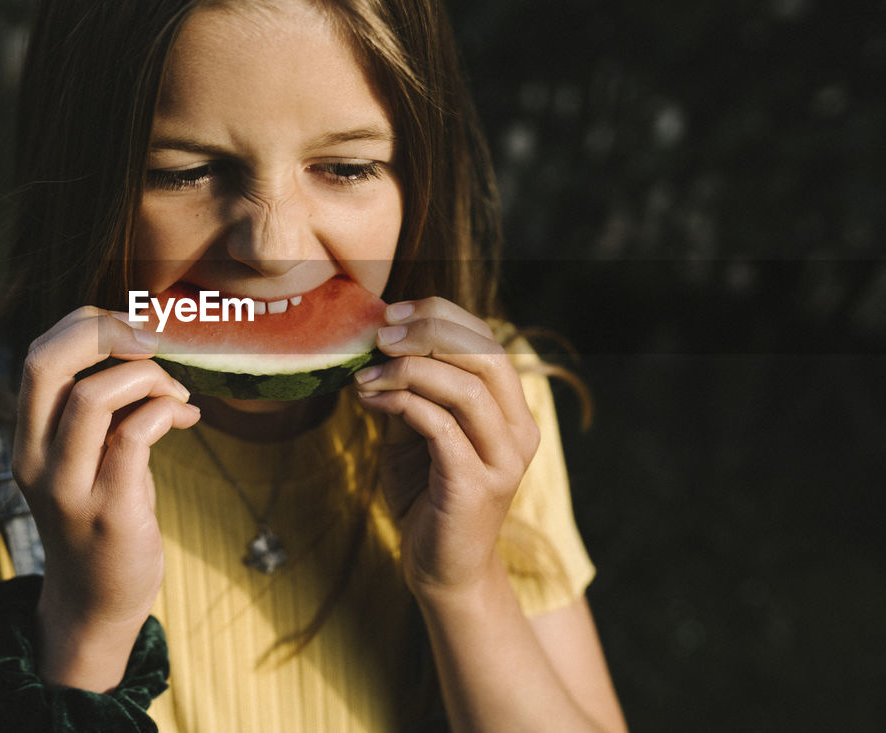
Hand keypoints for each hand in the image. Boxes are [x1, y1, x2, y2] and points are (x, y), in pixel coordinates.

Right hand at [11, 307, 199, 687]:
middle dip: (105, 332)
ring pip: (95, 397)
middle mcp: (36, 461)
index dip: (85, 325)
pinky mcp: (110, 511)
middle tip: (153, 341)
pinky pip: (134, 436)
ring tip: (177, 395)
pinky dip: (164, 412)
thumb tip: (142, 348)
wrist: (97, 604)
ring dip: (148, 378)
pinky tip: (184, 418)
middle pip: (48, 363)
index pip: (38, 356)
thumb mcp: (87, 458)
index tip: (131, 328)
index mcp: (28, 439)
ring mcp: (70, 488)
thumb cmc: (101, 518)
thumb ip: (100, 410)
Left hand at [352, 298, 539, 599]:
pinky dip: (403, 403)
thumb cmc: (427, 497)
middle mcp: (519, 432)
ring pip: (468, 388)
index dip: (441, 316)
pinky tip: (370, 399)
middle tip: (380, 335)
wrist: (441, 570)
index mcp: (511, 411)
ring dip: (410, 369)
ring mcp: (503, 461)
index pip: (487, 341)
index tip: (392, 314)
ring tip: (367, 371)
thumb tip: (380, 342)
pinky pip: (442, 427)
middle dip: (429, 332)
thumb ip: (413, 391)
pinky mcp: (476, 487)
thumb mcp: (418, 432)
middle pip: (486, 354)